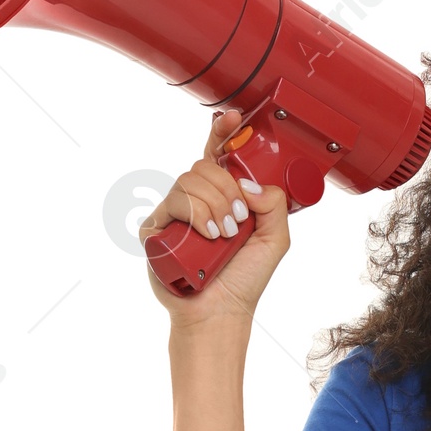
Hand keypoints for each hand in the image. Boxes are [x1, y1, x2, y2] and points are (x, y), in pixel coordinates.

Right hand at [141, 107, 290, 324]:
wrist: (220, 312)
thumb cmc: (244, 280)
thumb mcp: (275, 239)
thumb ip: (275, 204)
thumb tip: (249, 183)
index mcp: (220, 197)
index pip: (217, 155)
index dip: (222, 132)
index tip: (234, 118)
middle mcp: (195, 201)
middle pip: (204, 166)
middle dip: (226, 190)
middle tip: (238, 221)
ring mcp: (173, 213)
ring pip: (188, 181)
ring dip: (214, 207)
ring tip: (223, 236)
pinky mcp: (155, 229)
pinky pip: (172, 203)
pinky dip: (195, 217)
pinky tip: (206, 238)